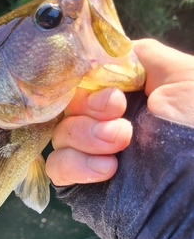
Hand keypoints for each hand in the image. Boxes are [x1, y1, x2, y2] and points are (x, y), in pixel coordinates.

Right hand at [46, 39, 193, 185]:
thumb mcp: (181, 76)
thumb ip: (141, 56)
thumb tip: (101, 55)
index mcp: (126, 95)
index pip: (85, 79)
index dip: (89, 80)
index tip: (115, 92)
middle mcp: (104, 122)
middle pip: (68, 104)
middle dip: (89, 107)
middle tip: (118, 115)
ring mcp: (91, 153)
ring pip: (60, 133)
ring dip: (86, 135)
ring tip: (121, 144)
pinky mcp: (81, 182)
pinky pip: (57, 166)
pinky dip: (76, 164)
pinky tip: (107, 170)